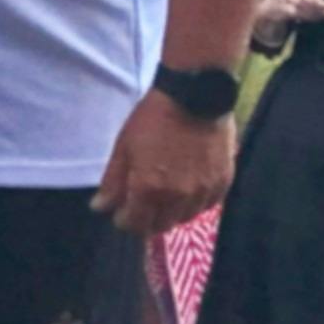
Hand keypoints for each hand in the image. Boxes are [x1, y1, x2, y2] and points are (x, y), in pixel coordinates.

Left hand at [92, 93, 236, 235]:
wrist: (195, 98)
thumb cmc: (152, 119)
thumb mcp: (123, 147)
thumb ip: (112, 181)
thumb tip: (100, 208)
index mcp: (149, 189)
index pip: (135, 224)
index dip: (124, 221)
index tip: (121, 213)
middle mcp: (178, 197)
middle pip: (160, 226)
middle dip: (146, 220)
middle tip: (140, 207)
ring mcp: (203, 191)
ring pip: (184, 218)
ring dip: (170, 213)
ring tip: (163, 198)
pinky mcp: (223, 183)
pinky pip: (206, 205)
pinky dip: (193, 203)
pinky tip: (186, 191)